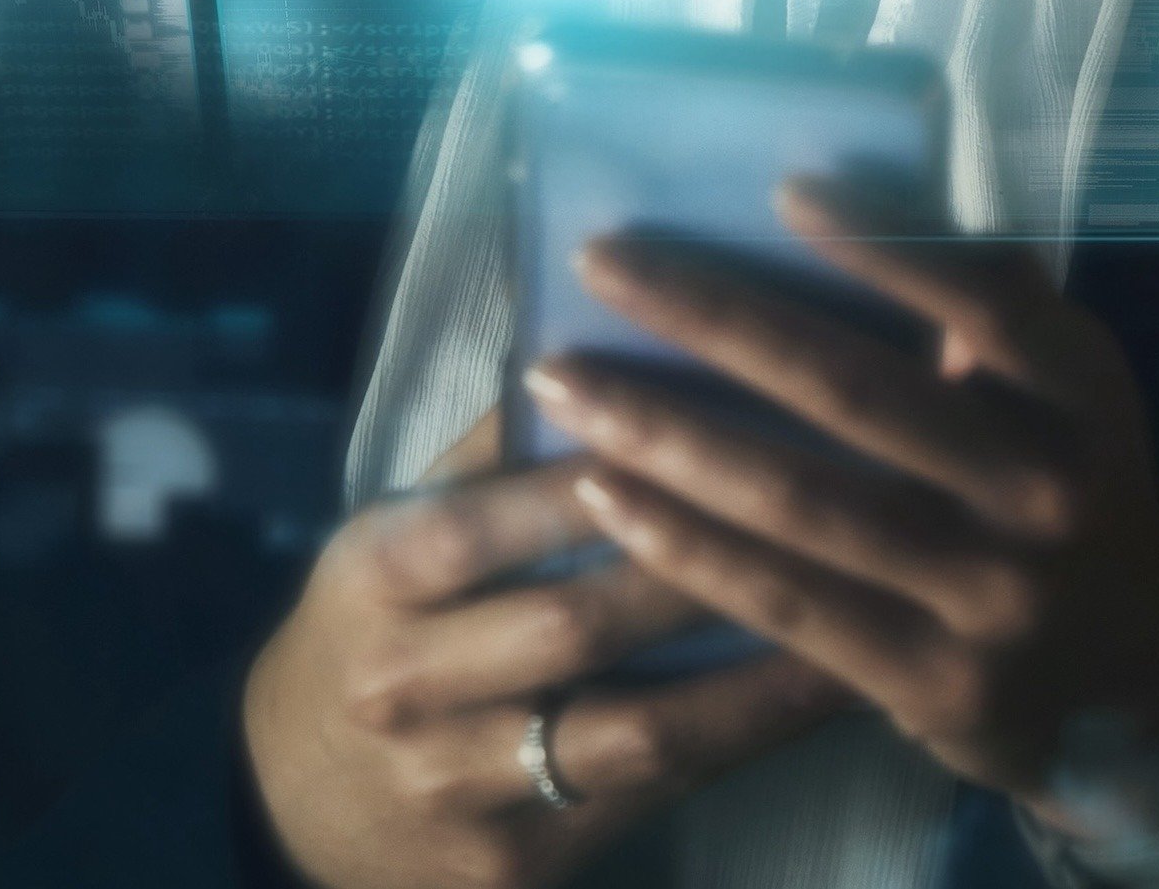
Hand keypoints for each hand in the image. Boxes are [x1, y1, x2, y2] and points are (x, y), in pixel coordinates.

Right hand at [241, 410, 853, 888]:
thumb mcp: (389, 526)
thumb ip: (485, 448)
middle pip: (577, 623)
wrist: (295, 802)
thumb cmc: (376, 622)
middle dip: (709, 562)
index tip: (714, 418)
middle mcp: (407, 687)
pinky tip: (824, 695)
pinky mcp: (519, 864)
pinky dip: (745, 744)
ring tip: (863, 608)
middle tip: (832, 504)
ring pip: (637, 729)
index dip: (597, 475)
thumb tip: (591, 324)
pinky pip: (655, 799)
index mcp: (373, 577)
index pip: (489, 517)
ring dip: (760, 672)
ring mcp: (464, 790)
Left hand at [521, 178, 1158, 830]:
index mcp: (1082, 393)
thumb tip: (836, 194)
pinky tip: (604, 491)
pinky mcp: (928, 683)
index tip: (781, 189)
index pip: (987, 294)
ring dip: (662, 429)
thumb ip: (984, 302)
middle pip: (854, 387)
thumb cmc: (1066, 488)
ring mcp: (987, 593)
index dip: (886, 241)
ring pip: (797, 498)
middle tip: (601, 257)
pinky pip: (781, 599)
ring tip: (563, 379)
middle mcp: (1044, 489)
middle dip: (710, 314)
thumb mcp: (1065, 388)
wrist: (1140, 682)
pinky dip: (684, 541)